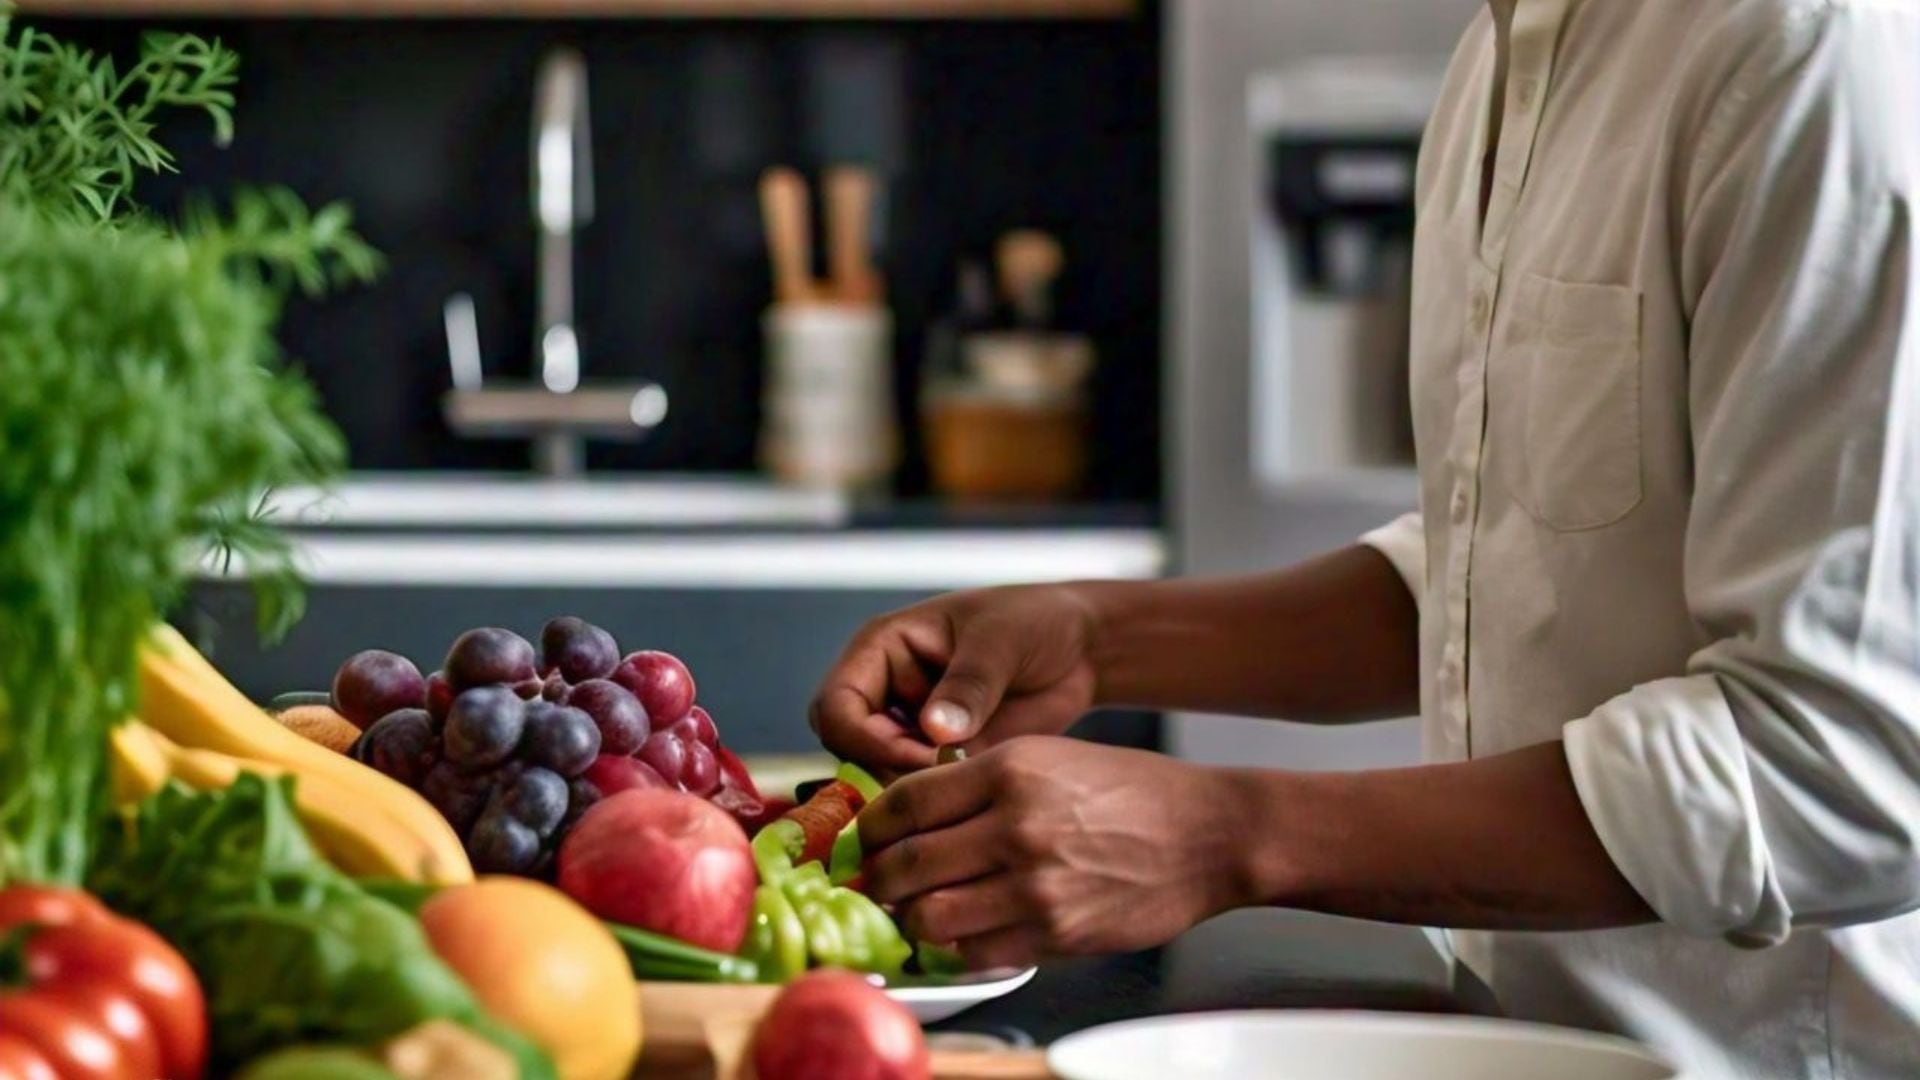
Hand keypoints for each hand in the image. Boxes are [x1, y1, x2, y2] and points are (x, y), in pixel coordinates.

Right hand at [809, 585, 1101, 774]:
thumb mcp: (1001, 640)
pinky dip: (942, 800)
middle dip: (888, 771)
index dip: (861, 739)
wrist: (1080, 649)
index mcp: (881, 651)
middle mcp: (885, 694)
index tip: (916, 756)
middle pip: (850, 751)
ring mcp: (911, 731)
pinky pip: (921, 793)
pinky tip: (978, 790)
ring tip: (969, 779)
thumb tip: (934, 728)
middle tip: (946, 777)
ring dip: (916, 790)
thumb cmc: (1034, 621)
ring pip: (880, 779)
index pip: (835, 706)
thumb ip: (968, 684)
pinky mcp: (940, 761)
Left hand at [858, 737, 1253, 969]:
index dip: (871, 826)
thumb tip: (913, 808)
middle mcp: (1016, 826)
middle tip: (874, 881)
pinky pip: (974, 951)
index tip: (864, 837)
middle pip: (906, 863)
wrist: (1208, 835)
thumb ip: (980, 778)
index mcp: (1010, 770)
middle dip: (877, 878)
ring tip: (912, 911)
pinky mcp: (1054, 933)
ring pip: (930, 916)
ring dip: (910, 918)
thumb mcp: (1050, 754)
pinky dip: (954, 947)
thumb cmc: (1134, 792)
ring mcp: (1035, 885)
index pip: (905, 802)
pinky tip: (958, 933)